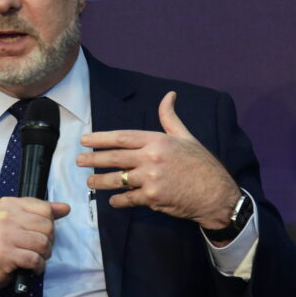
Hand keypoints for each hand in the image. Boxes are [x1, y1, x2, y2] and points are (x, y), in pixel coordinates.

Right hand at [0, 196, 69, 296]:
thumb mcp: (15, 222)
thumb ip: (39, 213)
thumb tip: (65, 208)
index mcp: (9, 204)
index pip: (45, 208)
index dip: (49, 224)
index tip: (39, 233)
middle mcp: (6, 217)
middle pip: (47, 226)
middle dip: (48, 242)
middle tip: (37, 249)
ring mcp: (5, 235)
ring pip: (43, 243)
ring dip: (44, 255)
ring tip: (35, 257)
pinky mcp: (6, 254)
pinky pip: (35, 259)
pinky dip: (38, 267)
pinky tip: (32, 268)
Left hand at [77, 91, 239, 228]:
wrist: (216, 194)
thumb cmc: (201, 165)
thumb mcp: (187, 137)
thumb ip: (170, 118)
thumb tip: (169, 95)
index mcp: (157, 141)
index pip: (122, 137)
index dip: (101, 138)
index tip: (85, 140)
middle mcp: (151, 158)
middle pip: (114, 157)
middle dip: (93, 159)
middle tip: (79, 161)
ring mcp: (151, 179)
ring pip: (117, 179)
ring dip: (100, 181)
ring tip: (90, 182)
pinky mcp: (153, 198)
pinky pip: (128, 199)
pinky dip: (118, 201)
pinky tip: (112, 200)